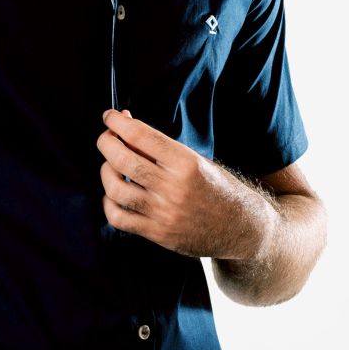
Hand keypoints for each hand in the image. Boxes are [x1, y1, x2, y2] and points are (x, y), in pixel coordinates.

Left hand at [96, 108, 275, 259]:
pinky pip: (119, 218)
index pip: (141, 136)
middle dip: (106, 143)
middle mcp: (174, 188)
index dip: (118, 123)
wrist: (242, 228)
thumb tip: (124, 126)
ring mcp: (164, 213)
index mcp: (187, 163)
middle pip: (123, 161)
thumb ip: (160, 148)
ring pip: (116, 189)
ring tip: (111, 166)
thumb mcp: (196, 161)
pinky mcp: (158, 234)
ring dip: (106, 172)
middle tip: (106, 137)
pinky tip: (114, 196)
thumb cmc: (217, 188)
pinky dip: (109, 204)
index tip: (110, 116)